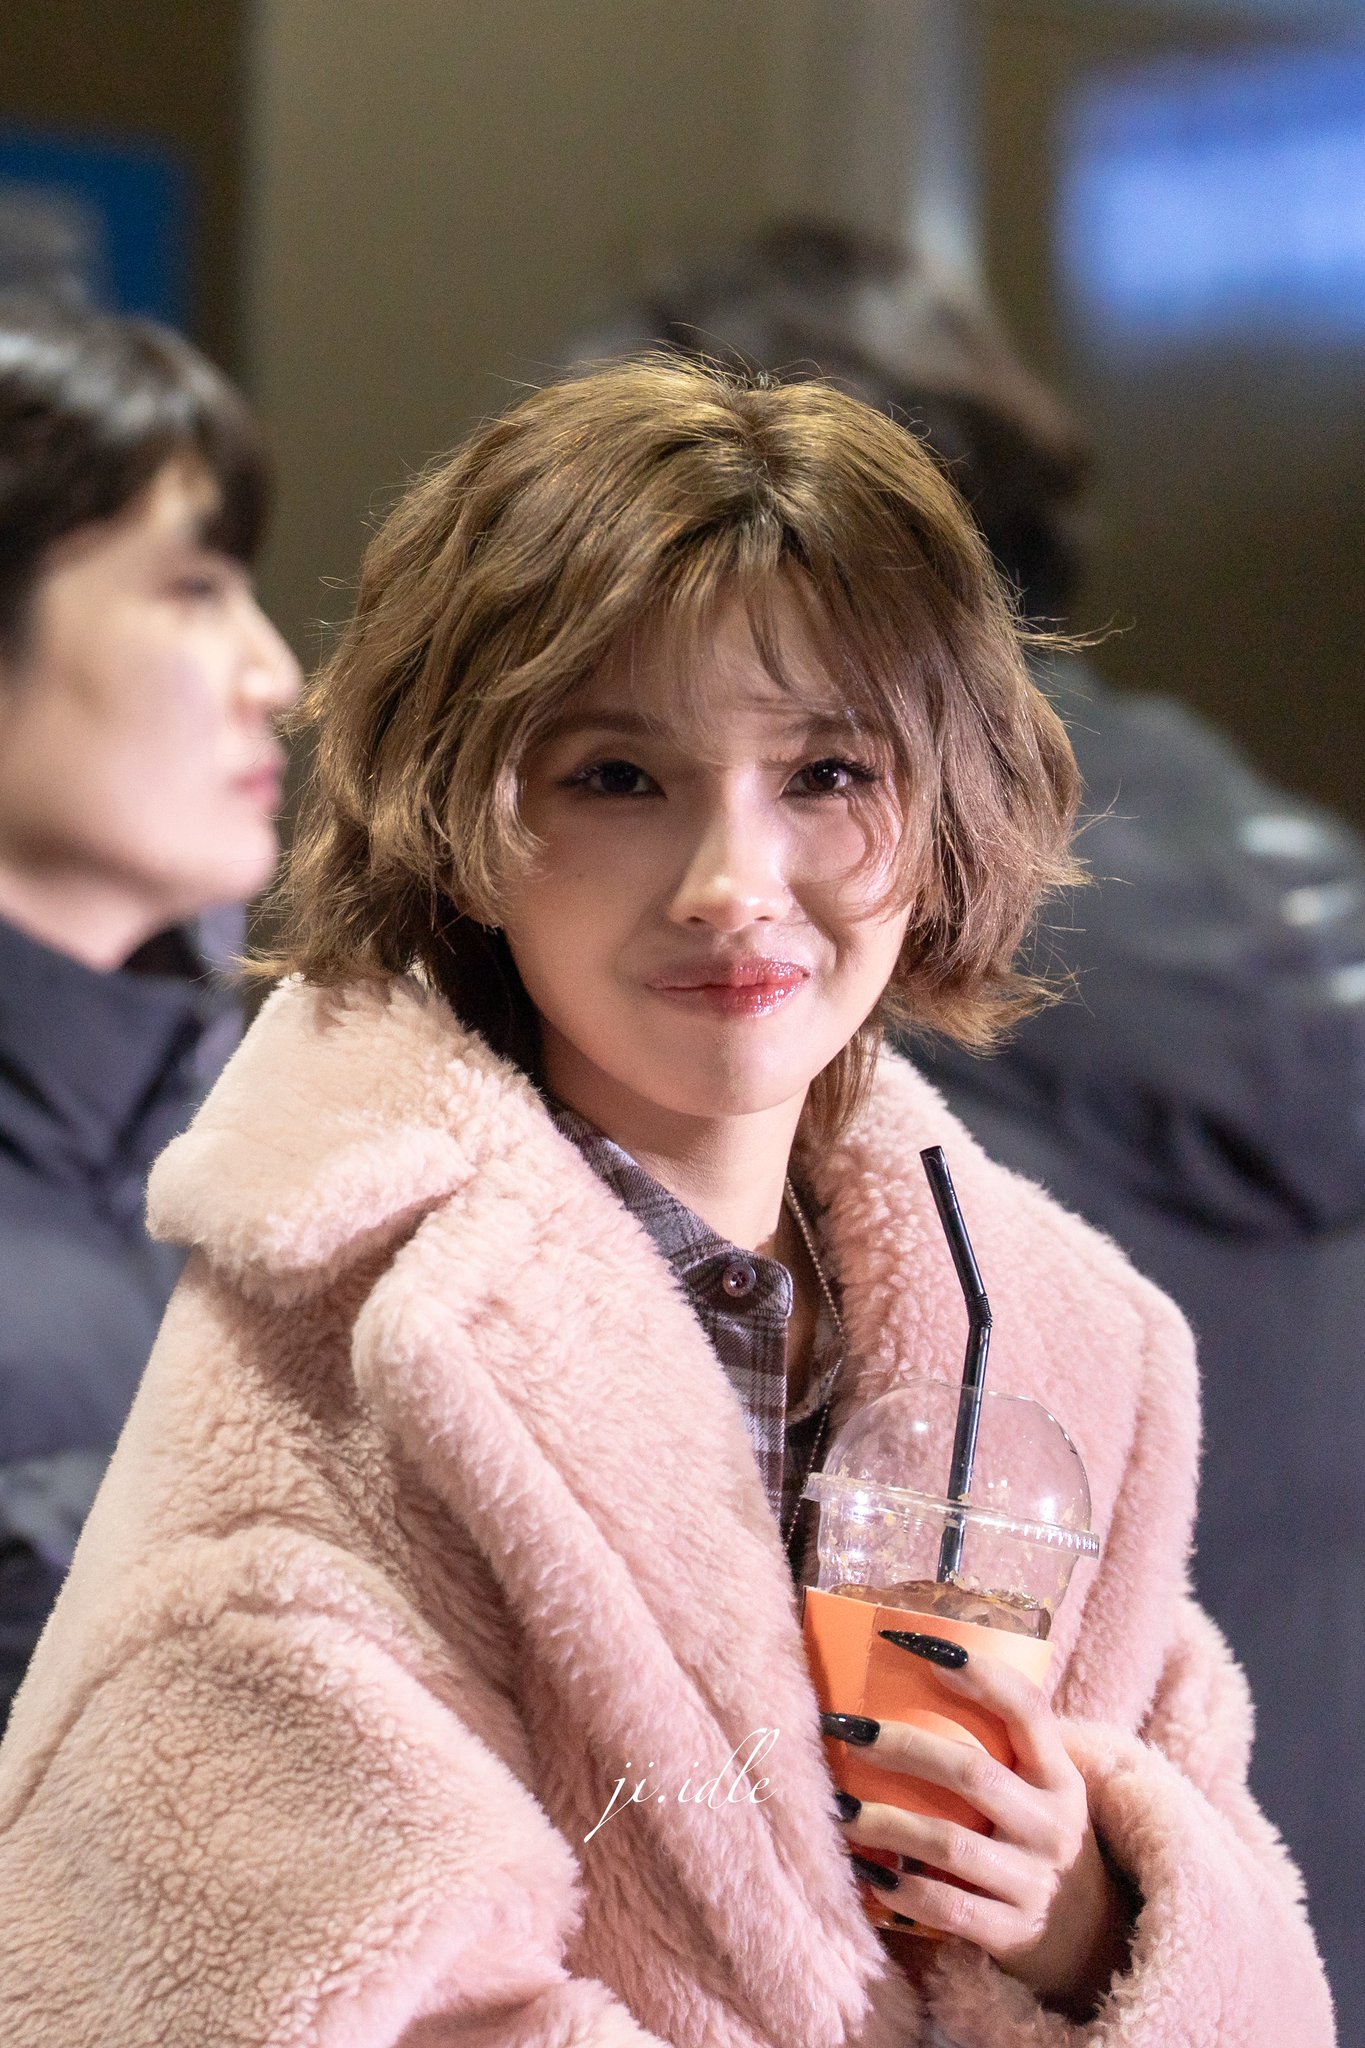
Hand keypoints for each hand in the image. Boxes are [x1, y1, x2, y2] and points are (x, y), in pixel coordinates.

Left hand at [825, 1638, 1133, 2018]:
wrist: (1086, 1936)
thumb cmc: (1035, 1836)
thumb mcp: (1039, 1788)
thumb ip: (995, 1747)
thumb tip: (896, 1681)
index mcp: (1060, 1776)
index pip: (1028, 1709)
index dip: (979, 1674)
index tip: (916, 1644)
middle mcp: (1053, 1825)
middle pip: (973, 1773)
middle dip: (903, 1746)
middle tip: (845, 1728)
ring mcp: (1035, 1881)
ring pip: (951, 1844)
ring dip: (886, 1823)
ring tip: (839, 1808)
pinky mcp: (1012, 1932)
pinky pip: (947, 1907)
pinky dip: (901, 1890)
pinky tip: (866, 1873)